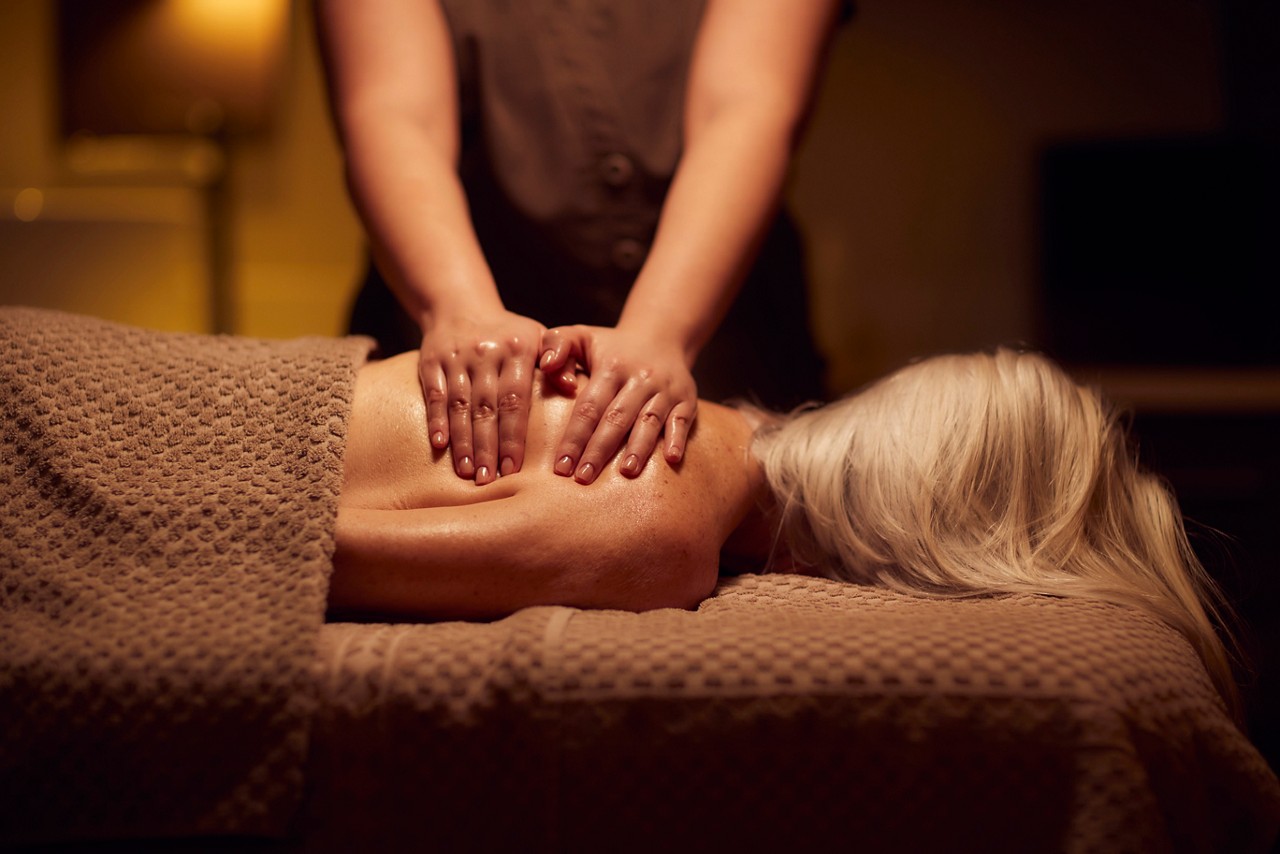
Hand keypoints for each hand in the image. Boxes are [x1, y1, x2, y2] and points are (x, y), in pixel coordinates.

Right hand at [419, 310, 544, 483]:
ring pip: (459, 405)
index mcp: (518, 349)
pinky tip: (440, 446)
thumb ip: (561, 360)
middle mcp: (486, 352)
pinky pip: (434, 395)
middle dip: (487, 447)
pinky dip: (436, 420)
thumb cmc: (511, 335)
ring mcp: (456, 357)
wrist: (461, 306)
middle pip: (486, 408)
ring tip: (468, 473)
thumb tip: (572, 386)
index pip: (516, 399)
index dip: (513, 436)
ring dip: (463, 441)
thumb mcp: (541, 338)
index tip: (514, 469)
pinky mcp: (431, 361)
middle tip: (490, 481)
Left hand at [539, 325, 697, 483]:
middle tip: (583, 478)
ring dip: (638, 448)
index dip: (574, 437)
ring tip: (627, 473)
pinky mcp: (687, 399)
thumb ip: (556, 344)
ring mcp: (665, 390)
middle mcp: (640, 378)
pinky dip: (677, 439)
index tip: (561, 465)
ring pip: (649, 421)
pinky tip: (671, 459)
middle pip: (617, 418)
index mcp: (611, 366)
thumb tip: (547, 367)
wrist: (661, 337)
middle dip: (599, 450)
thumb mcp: (581, 336)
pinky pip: (682, 420)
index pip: (589, 406)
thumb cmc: (611, 347)